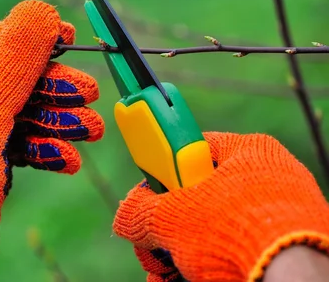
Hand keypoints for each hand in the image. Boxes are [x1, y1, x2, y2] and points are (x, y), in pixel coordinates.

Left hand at [0, 0, 103, 281]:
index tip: (63, 35)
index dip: (21, 38)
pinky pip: (11, 145)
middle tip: (88, 92)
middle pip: (0, 81)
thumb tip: (36, 11)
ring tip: (92, 129)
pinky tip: (69, 161)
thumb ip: (11, 70)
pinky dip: (40, 150)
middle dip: (47, 88)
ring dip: (53, 120)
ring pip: (11, 115)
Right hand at [113, 132, 328, 281]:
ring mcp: (280, 214)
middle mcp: (267, 178)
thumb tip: (124, 218)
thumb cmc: (238, 232)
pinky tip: (187, 279)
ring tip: (166, 273)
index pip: (193, 149)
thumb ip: (139, 212)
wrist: (294, 279)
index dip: (163, 172)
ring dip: (180, 254)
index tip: (147, 194)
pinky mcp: (287, 246)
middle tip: (154, 248)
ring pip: (213, 231)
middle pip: (198, 199)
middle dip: (167, 230)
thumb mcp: (172, 218)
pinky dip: (207, 267)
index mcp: (249, 151)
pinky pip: (235, 250)